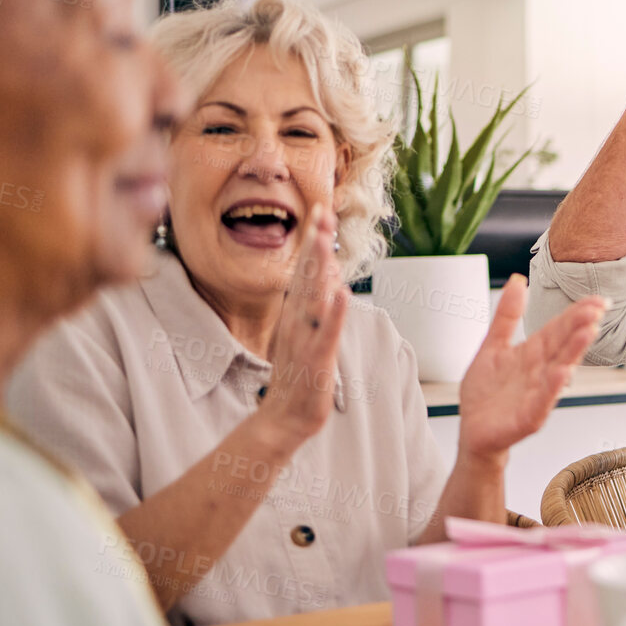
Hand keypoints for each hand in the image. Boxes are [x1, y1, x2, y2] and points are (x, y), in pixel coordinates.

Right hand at [259, 205, 349, 444]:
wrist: (284, 417)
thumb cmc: (298, 375)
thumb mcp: (305, 332)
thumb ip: (314, 303)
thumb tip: (328, 272)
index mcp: (296, 313)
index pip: (304, 269)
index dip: (313, 239)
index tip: (320, 208)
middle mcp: (297, 320)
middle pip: (306, 275)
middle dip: (314, 243)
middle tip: (321, 210)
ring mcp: (305, 339)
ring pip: (313, 298)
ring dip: (319, 269)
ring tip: (325, 240)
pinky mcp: (317, 360)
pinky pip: (326, 333)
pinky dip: (334, 312)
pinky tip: (342, 291)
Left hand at [457, 275, 604, 461]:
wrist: (473, 431)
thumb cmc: (486, 394)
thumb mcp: (492, 346)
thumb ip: (507, 315)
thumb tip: (517, 281)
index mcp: (532, 354)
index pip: (558, 329)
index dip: (575, 313)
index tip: (596, 299)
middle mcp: (539, 372)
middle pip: (562, 345)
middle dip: (579, 326)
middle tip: (597, 309)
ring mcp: (536, 395)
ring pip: (558, 370)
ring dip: (573, 352)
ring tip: (587, 332)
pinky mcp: (528, 417)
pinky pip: (542, 401)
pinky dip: (552, 387)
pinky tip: (562, 372)